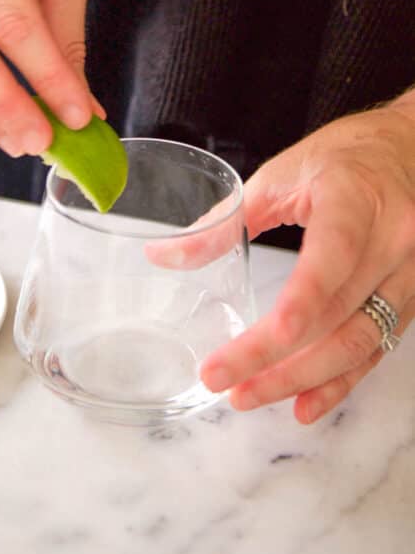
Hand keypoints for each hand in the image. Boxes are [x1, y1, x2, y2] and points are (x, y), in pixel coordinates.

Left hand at [200, 99, 414, 422]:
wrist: (407, 148)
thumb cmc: (341, 157)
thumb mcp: (278, 175)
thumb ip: (225, 221)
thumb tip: (163, 255)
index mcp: (354, 201)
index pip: (328, 266)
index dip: (292, 313)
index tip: (250, 349)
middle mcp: (393, 240)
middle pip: (336, 317)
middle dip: (277, 360)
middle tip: (225, 383)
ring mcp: (410, 272)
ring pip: (359, 342)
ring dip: (303, 379)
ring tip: (250, 397)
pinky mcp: (411, 295)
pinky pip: (378, 348)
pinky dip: (341, 382)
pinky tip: (305, 405)